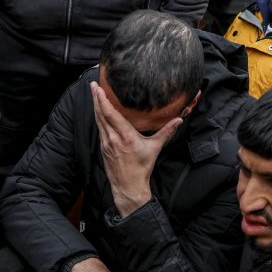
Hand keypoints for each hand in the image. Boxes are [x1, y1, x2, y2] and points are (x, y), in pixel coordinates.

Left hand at [90, 81, 180, 217]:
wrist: (128, 187)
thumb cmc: (142, 168)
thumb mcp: (155, 148)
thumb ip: (166, 132)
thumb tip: (179, 120)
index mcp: (125, 136)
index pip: (111, 114)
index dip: (103, 100)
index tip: (98, 88)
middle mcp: (113, 138)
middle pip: (101, 114)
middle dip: (96, 98)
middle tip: (93, 84)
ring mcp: (106, 143)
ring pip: (98, 121)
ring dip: (95, 107)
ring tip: (94, 94)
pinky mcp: (103, 148)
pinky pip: (99, 129)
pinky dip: (98, 118)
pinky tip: (98, 112)